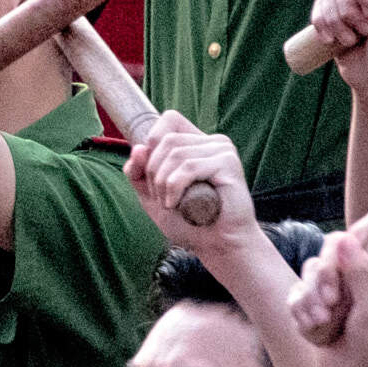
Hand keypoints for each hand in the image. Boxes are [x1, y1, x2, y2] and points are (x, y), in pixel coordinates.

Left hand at [122, 103, 250, 238]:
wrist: (219, 246)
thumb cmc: (190, 223)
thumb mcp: (152, 195)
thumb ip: (138, 172)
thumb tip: (138, 148)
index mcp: (197, 143)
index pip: (170, 119)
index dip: (152, 143)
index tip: (151, 175)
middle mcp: (212, 142)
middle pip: (166, 140)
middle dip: (153, 172)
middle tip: (161, 199)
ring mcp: (222, 150)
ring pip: (175, 154)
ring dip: (162, 183)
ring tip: (169, 204)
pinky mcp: (228, 163)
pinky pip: (188, 167)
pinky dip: (174, 187)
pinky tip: (176, 204)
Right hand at [290, 206, 367, 366]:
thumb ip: (362, 272)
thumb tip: (344, 239)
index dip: (356, 237)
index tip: (345, 259)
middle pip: (334, 244)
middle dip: (325, 275)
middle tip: (330, 301)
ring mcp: (343, 282)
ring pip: (312, 267)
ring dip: (312, 299)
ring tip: (322, 323)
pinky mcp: (321, 297)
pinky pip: (299, 290)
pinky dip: (302, 311)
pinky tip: (315, 329)